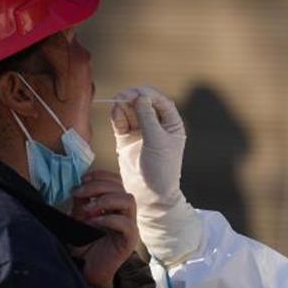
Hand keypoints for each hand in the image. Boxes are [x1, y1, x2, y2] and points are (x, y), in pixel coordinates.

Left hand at [69, 170, 137, 287]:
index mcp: (116, 205)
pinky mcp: (130, 240)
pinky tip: (93, 222)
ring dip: (105, 199)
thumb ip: (81, 203)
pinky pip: (126, 223)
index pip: (116, 181)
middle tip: (79, 193)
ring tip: (88, 208)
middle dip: (98, 186)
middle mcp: (125, 212)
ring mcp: (130, 225)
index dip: (101, 176)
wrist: (89, 270)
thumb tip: (79, 187)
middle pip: (121, 187)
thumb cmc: (86, 245)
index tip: (83, 179)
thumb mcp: (79, 218)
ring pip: (128, 200)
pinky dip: (108, 218)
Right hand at [110, 86, 201, 265]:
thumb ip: (148, 118)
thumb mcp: (157, 141)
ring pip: (130, 110)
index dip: (148, 94)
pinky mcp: (127, 139)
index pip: (160, 101)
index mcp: (171, 124)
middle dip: (133, 98)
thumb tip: (140, 97)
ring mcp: (141, 131)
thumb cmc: (161, 170)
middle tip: (123, 96)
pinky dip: (117, 115)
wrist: (150, 195)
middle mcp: (157, 125)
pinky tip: (115, 112)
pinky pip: (121, 122)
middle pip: (143, 103)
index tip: (136, 93)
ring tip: (117, 104)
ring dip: (124, 105)